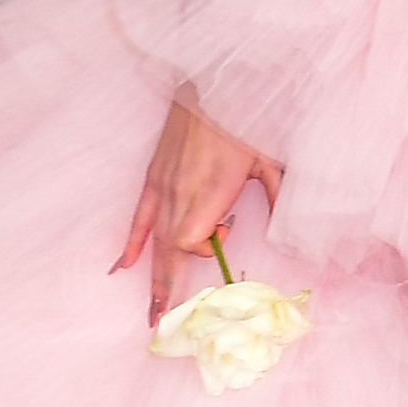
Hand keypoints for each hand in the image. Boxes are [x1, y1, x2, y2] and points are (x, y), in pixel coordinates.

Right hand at [120, 95, 287, 317]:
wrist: (212, 84)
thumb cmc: (243, 120)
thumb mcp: (270, 159)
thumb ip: (278, 196)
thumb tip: (286, 229)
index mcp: (207, 191)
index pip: (193, 241)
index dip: (204, 250)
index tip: (225, 234)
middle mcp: (178, 194)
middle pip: (168, 251)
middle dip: (165, 289)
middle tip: (159, 322)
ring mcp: (161, 186)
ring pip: (152, 240)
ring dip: (150, 275)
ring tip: (150, 307)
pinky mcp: (153, 176)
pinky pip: (138, 217)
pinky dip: (130, 243)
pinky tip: (121, 266)